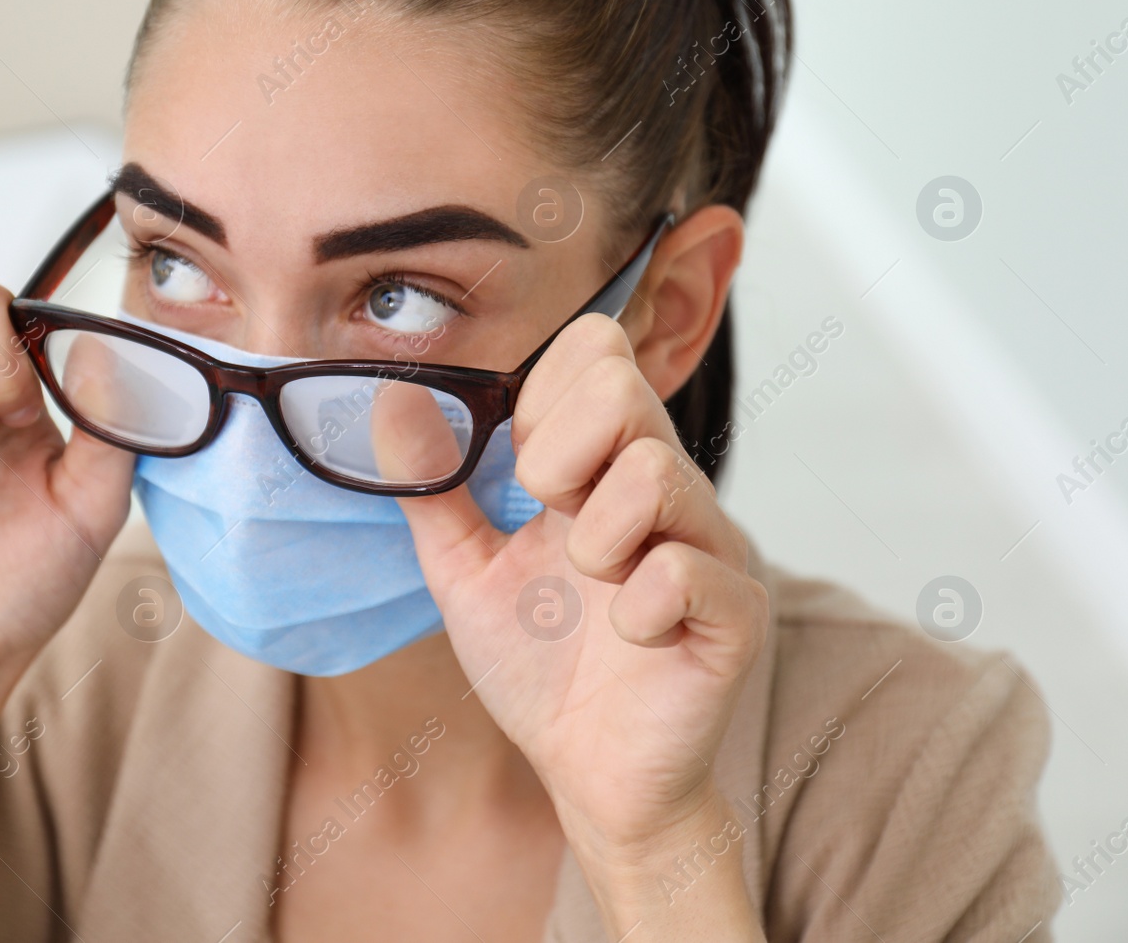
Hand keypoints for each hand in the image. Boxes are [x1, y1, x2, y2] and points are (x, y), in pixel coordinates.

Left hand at [391, 313, 767, 929]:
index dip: (543, 398)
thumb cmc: (542, 669)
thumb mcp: (466, 571)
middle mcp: (667, 490)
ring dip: (593, 538)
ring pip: (655, 473)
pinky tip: (630, 635)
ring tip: (592, 585)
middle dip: (557, 452)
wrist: (590, 776)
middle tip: (549, 518)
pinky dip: (635, 608)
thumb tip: (392, 393)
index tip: (525, 476)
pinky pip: (685, 572)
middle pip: (625, 386)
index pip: (596, 351)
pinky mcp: (735, 615)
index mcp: (606, 466)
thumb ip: (433, 486)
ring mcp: (709, 548)